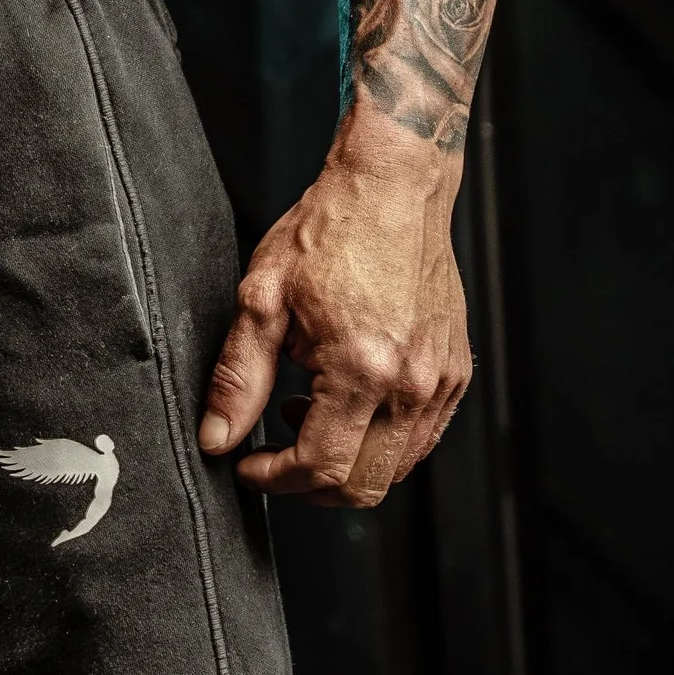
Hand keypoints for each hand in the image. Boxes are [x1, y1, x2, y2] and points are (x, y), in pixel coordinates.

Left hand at [197, 119, 471, 505]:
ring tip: (301, 414)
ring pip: (395, 470)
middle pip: (363, 487)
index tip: (246, 465)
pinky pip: (419, 439)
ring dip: (345, 464)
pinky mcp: (456, 374)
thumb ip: (239, 377)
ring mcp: (442, 382)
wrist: (393, 188)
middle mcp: (412, 384)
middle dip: (308, 486)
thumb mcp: (263, 298)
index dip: (274, 479)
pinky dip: (378, 442)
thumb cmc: (330, 230)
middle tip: (271, 456)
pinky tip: (341, 401)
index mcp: (362, 368)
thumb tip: (217, 438)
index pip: (320, 467)